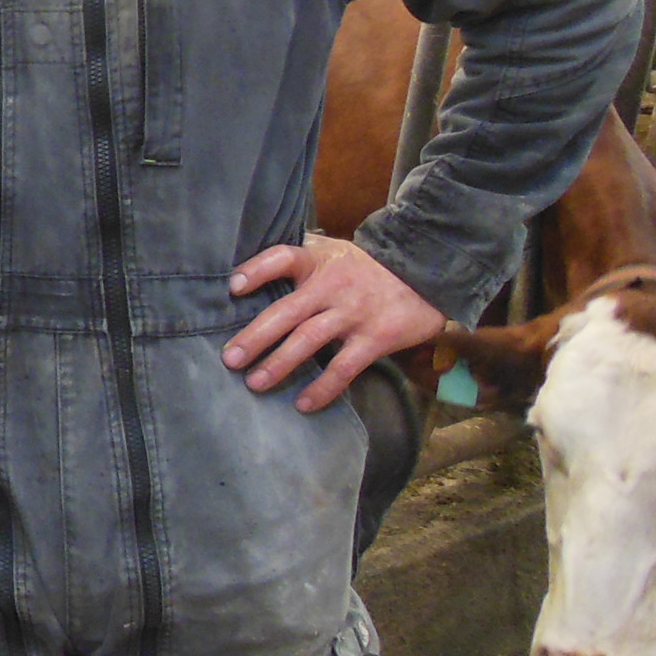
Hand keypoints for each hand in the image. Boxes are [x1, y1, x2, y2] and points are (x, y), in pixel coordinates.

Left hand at [224, 234, 446, 412]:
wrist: (426, 273)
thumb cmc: (366, 267)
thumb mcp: (333, 251)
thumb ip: (300, 259)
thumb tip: (250, 273)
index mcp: (318, 261)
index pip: (283, 257)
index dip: (257, 270)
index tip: (233, 287)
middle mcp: (332, 286)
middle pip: (287, 311)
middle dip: (256, 337)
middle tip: (230, 360)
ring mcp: (353, 313)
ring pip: (309, 340)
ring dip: (280, 364)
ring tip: (255, 383)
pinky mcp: (375, 338)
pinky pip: (343, 367)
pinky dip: (322, 388)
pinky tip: (302, 404)